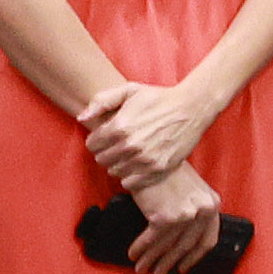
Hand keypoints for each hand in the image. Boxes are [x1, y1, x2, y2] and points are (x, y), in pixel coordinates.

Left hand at [78, 78, 208, 191]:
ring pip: (114, 172)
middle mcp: (130, 146)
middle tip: (117, 144)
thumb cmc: (158, 98)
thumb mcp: (129, 90)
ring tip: (127, 154)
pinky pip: (130, 183)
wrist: (191, 108)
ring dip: (117, 164)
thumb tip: (81, 118)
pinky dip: (129, 176)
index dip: (96, 139)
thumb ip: (101, 101)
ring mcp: (144, 160)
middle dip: (105, 152)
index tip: (106, 136)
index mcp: (120, 126)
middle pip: (101, 160)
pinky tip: (136, 164)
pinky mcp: (158, 170)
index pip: (92, 144)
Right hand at [122, 164, 230, 273]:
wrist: (149, 155)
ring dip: (152, 260)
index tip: (183, 268)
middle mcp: (202, 211)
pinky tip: (133, 254)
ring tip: (141, 269)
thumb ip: (192, 210)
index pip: (207, 240)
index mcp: (212, 204)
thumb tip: (181, 240)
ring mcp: (185, 215)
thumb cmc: (166, 171)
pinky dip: (140, 249)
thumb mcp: (189, 189)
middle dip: (169, 263)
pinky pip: (151, 241)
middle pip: (185, 247)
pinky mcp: (165, 218)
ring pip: (167, 247)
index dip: (194, 257)